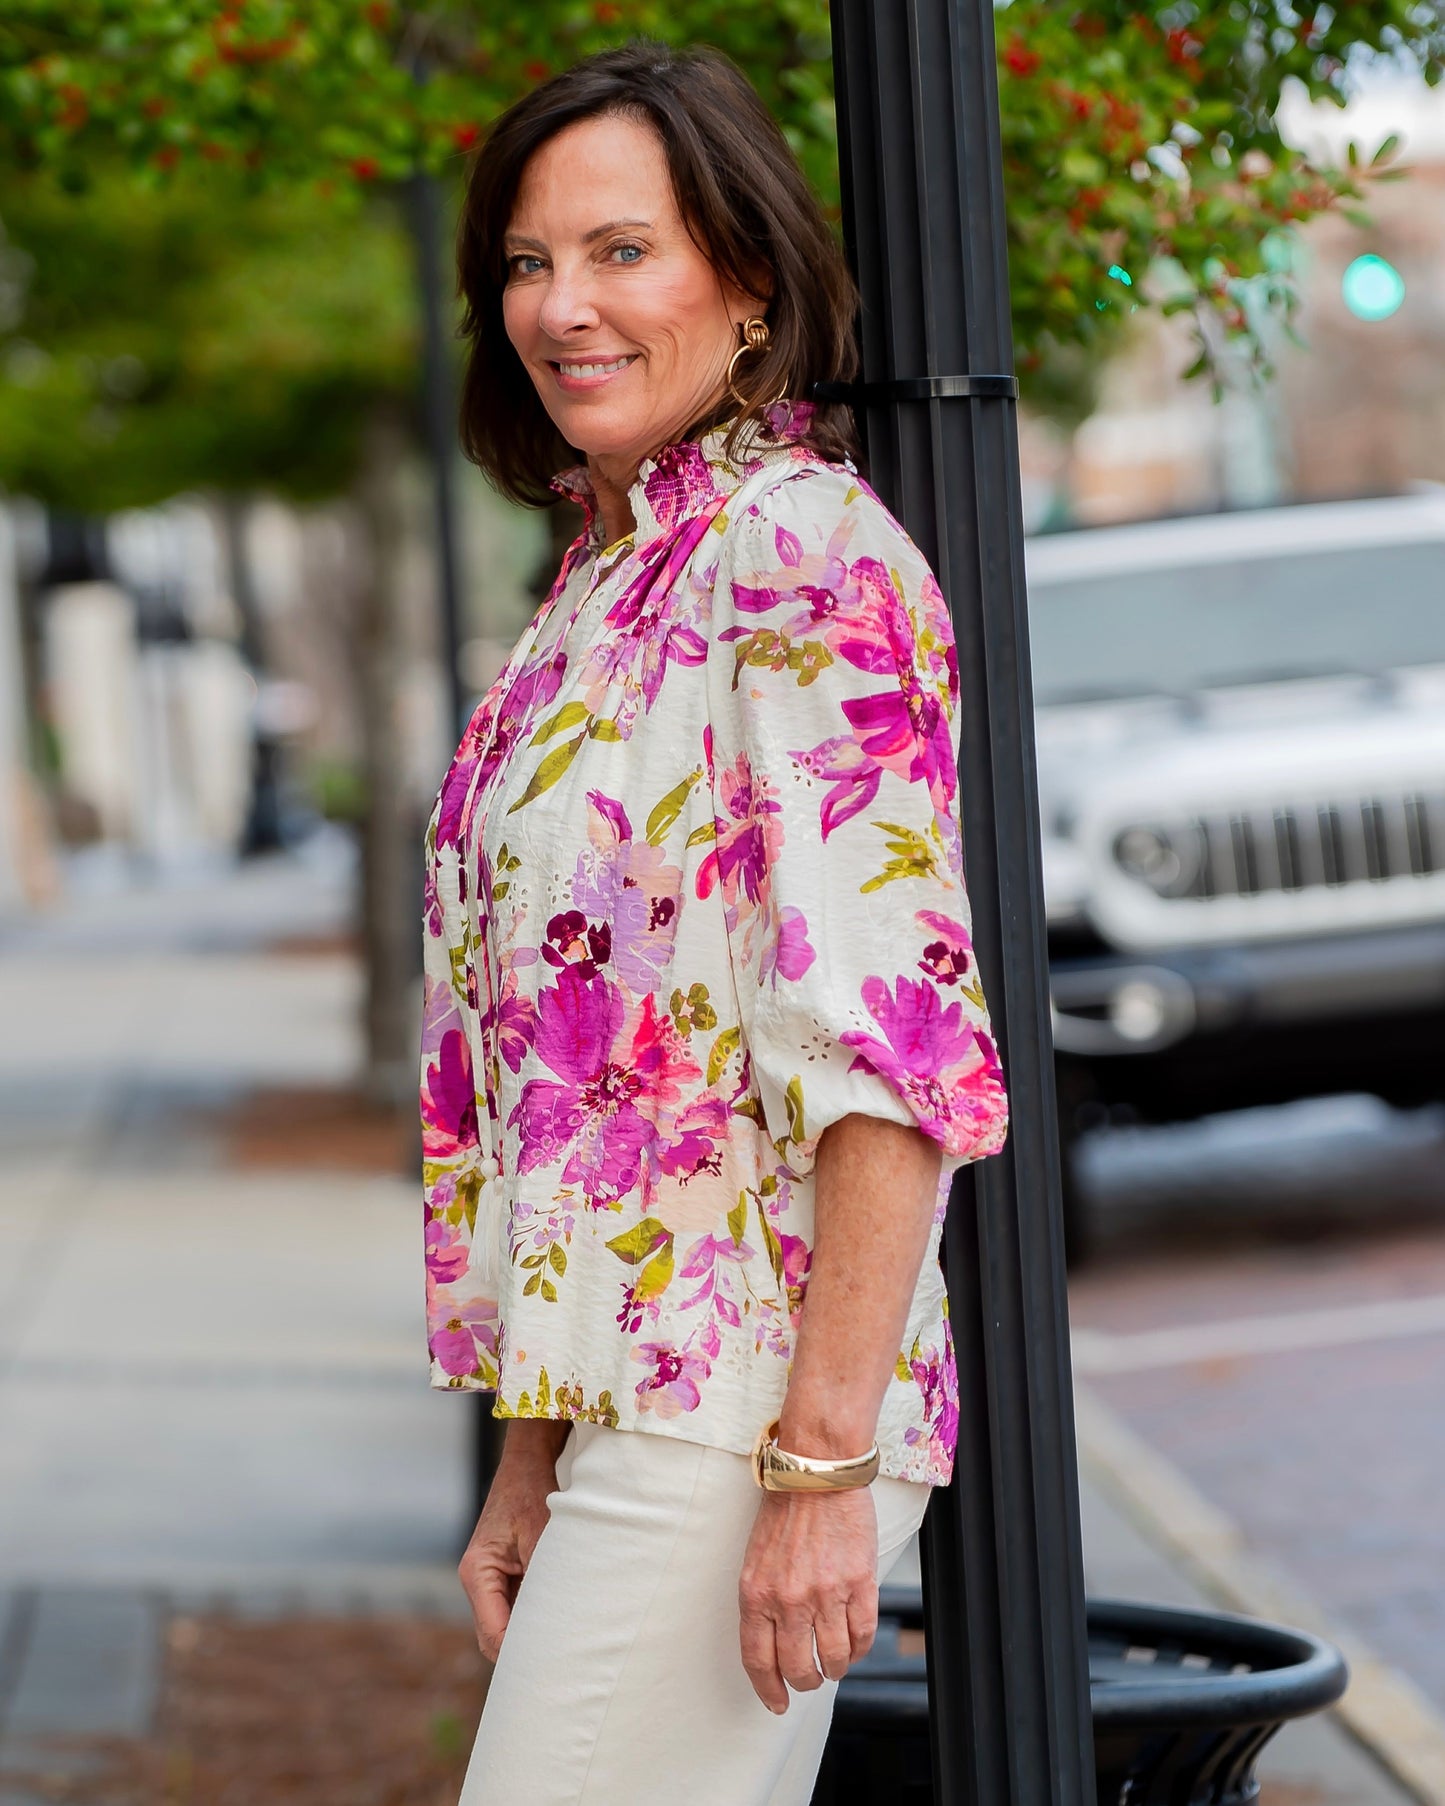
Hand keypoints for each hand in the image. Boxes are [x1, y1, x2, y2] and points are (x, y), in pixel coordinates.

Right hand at [458, 1422, 567, 1662]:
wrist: (527, 1464)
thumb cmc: (531, 1493)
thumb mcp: (540, 1534)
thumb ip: (544, 1578)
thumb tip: (558, 1620)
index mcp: (477, 1572)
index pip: (494, 1632)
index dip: (520, 1653)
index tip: (551, 1667)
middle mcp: (478, 1581)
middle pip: (495, 1638)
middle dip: (524, 1653)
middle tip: (562, 1667)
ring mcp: (489, 1581)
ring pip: (505, 1627)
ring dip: (530, 1636)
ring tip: (565, 1648)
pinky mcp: (503, 1578)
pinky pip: (515, 1610)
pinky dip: (534, 1619)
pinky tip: (561, 1623)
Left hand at [738, 1487, 877, 1712]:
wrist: (816, 1472)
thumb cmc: (785, 1511)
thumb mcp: (756, 1560)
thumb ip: (763, 1602)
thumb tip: (774, 1646)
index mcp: (756, 1593)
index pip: (758, 1660)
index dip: (769, 1689)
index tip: (777, 1703)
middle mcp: (789, 1599)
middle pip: (798, 1668)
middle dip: (805, 1682)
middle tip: (811, 1678)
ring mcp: (827, 1592)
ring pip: (834, 1658)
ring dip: (835, 1668)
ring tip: (835, 1662)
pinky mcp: (860, 1582)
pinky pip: (863, 1635)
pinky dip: (859, 1648)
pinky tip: (854, 1644)